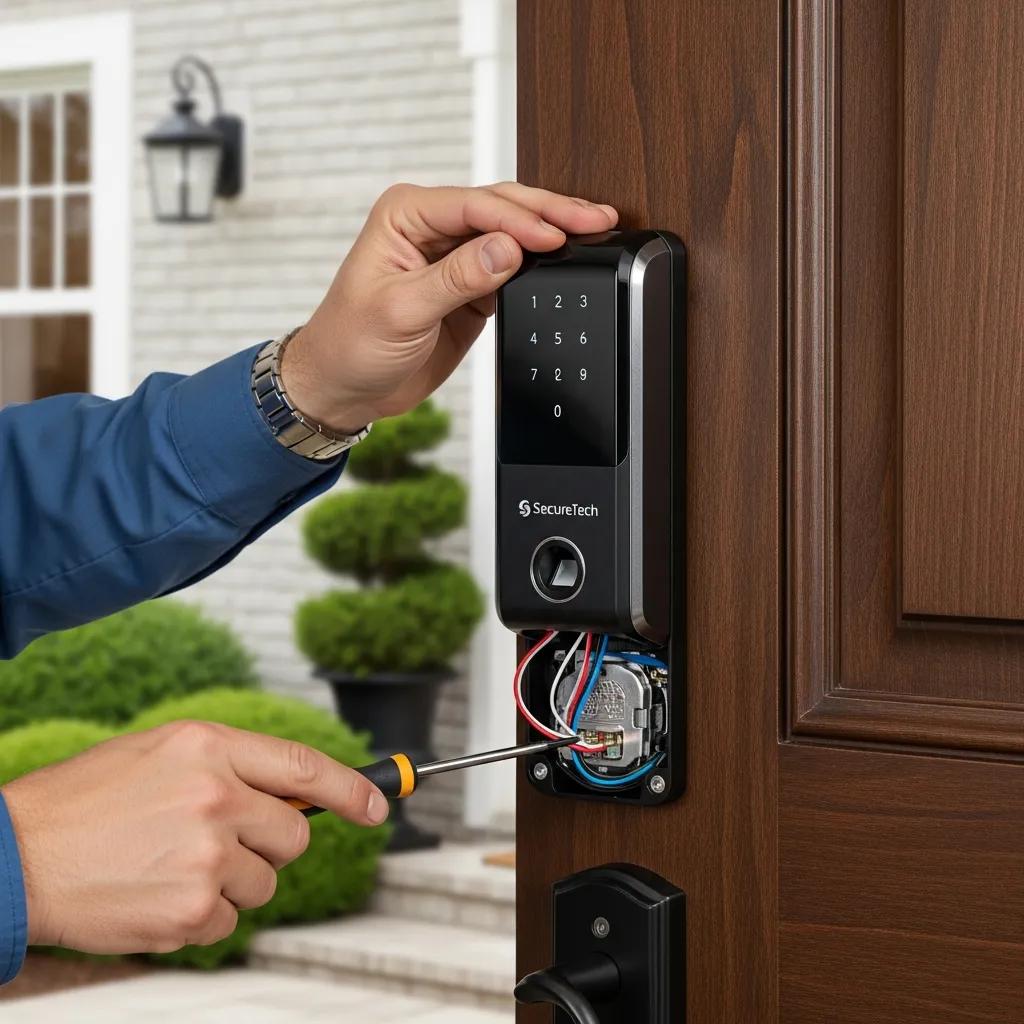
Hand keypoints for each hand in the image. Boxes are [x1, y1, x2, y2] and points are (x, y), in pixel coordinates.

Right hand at [1, 721, 386, 953]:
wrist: (16, 857)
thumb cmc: (86, 802)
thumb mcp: (160, 755)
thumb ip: (230, 767)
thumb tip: (293, 797)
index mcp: (209, 747)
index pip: (304, 765)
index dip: (353, 787)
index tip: (379, 806)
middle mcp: (216, 796)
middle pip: (294, 837)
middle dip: (270, 845)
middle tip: (219, 844)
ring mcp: (207, 855)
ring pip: (264, 883)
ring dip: (230, 883)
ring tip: (171, 867)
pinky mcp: (193, 911)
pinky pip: (231, 921)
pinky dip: (204, 917)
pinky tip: (158, 896)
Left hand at [281, 182, 617, 432]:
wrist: (344, 387)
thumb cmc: (350, 344)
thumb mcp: (401, 311)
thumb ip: (457, 278)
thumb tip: (508, 249)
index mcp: (407, 216)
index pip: (475, 206)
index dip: (520, 219)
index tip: (554, 237)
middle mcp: (432, 228)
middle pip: (502, 208)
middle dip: (550, 213)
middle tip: (595, 219)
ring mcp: (454, 257)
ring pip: (513, 235)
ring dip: (552, 234)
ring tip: (594, 231)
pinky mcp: (470, 287)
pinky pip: (513, 269)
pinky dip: (541, 267)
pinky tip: (567, 263)